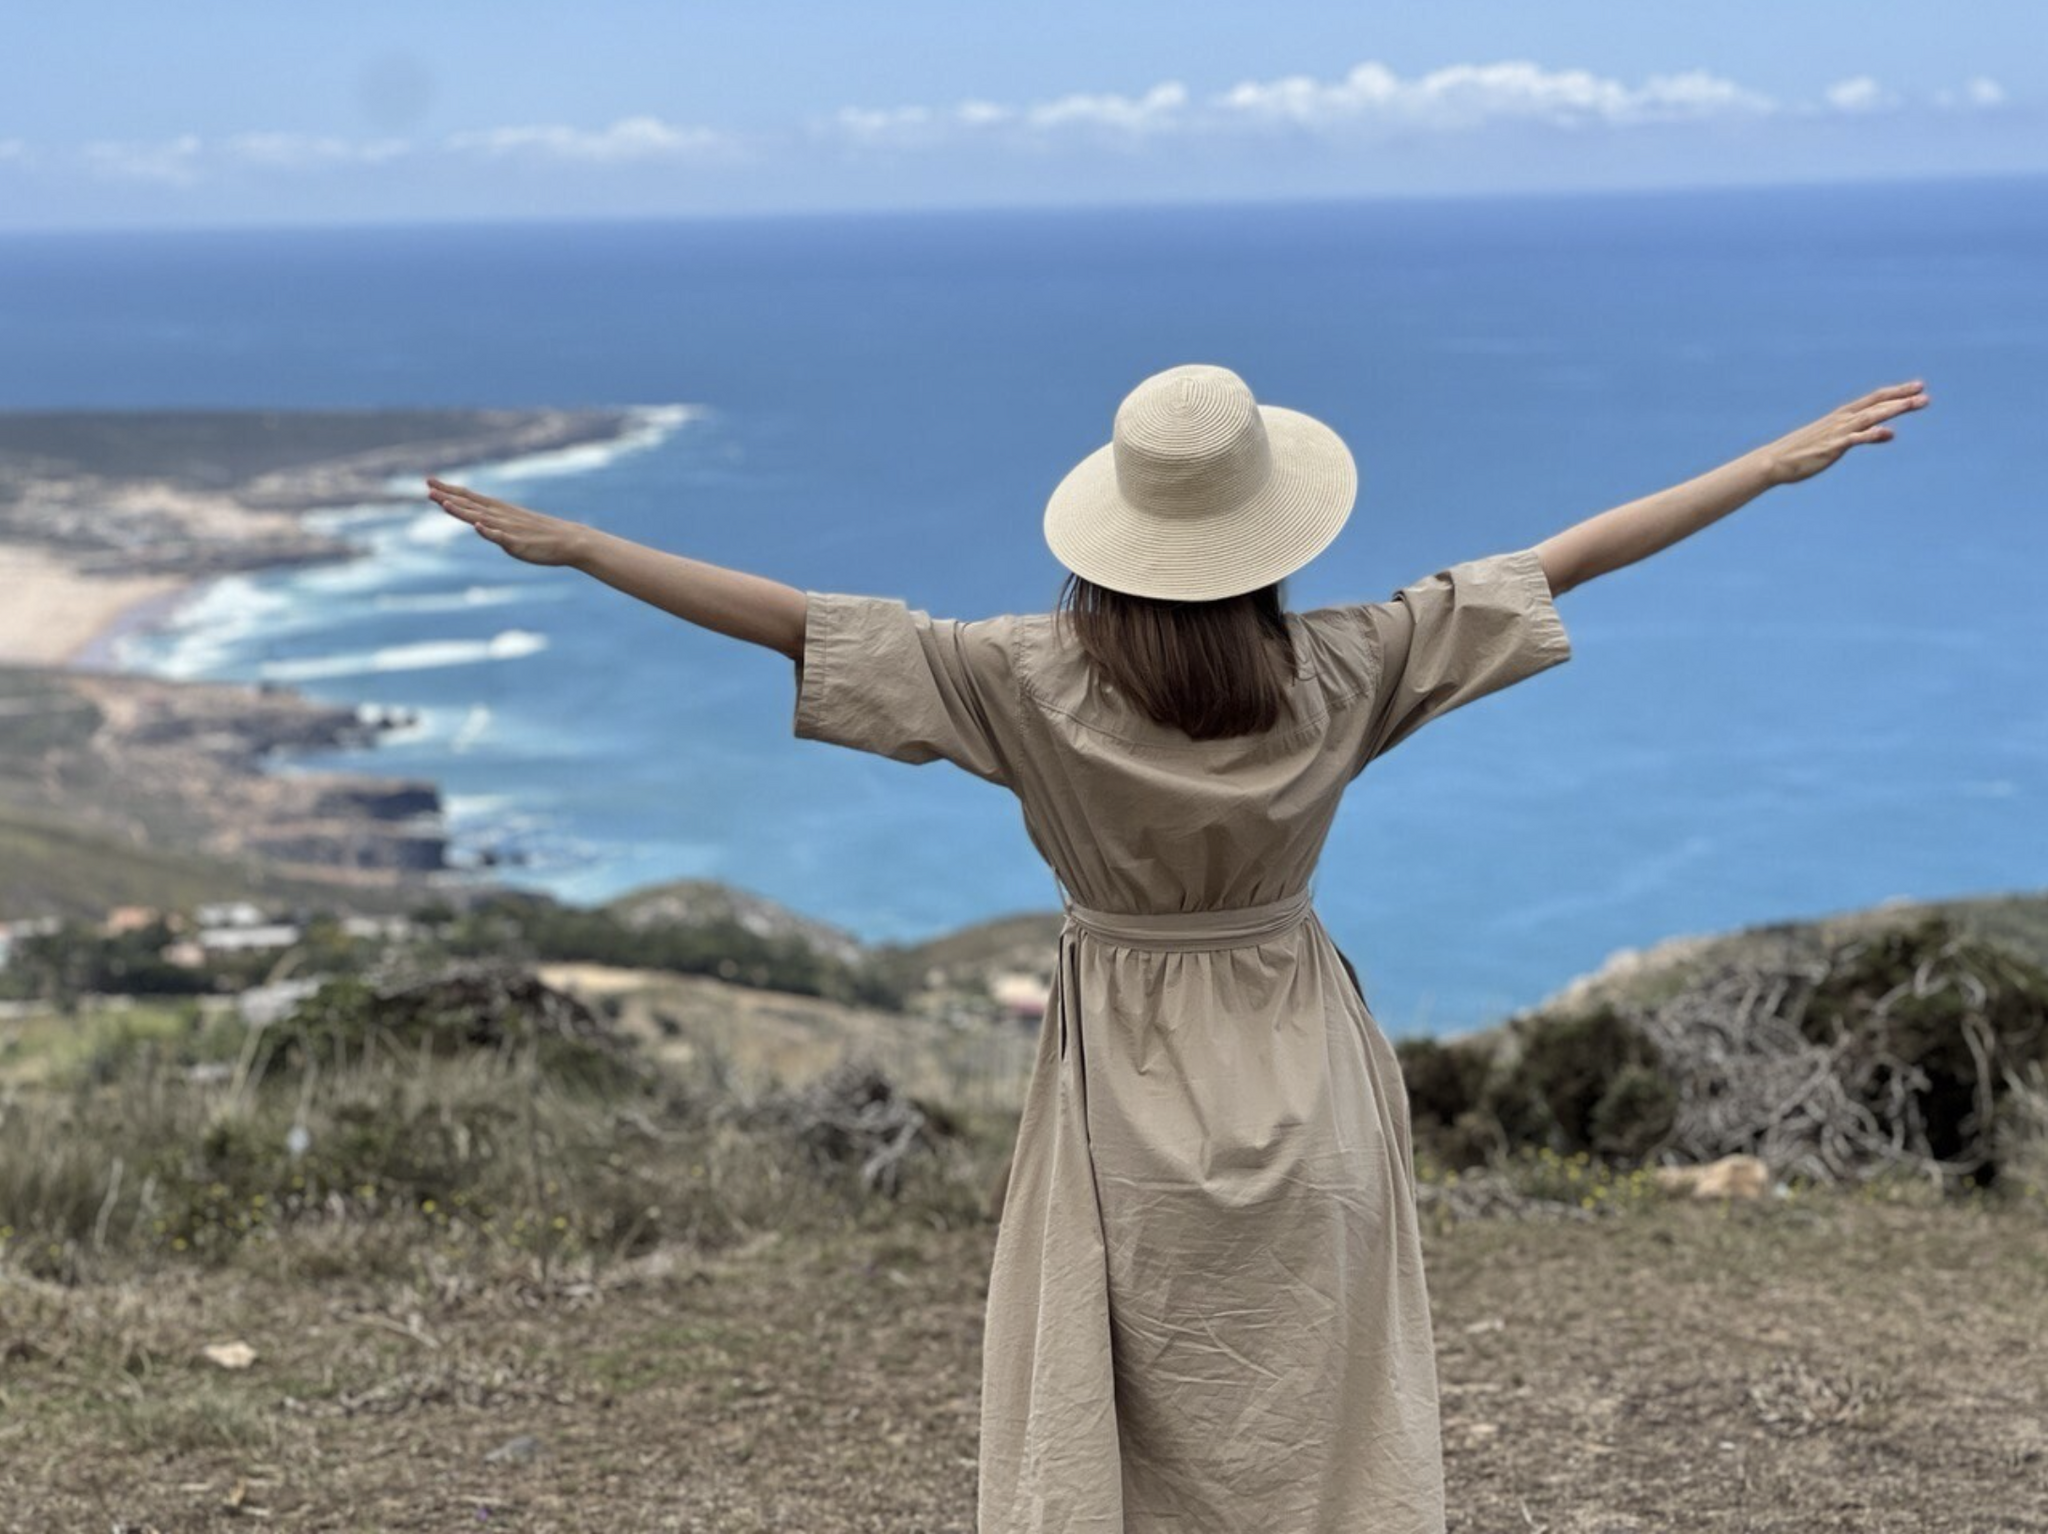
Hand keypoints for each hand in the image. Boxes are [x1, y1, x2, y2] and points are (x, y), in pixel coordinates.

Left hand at [425, 477, 587, 565]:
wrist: (569, 540)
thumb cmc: (542, 534)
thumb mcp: (514, 524)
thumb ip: (494, 523)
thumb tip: (478, 521)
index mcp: (499, 510)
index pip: (469, 497)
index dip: (449, 489)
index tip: (430, 481)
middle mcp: (500, 516)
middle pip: (470, 505)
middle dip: (448, 497)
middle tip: (427, 488)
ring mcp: (508, 528)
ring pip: (481, 518)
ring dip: (462, 511)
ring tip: (444, 504)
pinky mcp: (517, 542)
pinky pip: (501, 536)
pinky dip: (489, 531)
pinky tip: (478, 526)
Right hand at [1760, 380, 1930, 486]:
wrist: (1774, 461)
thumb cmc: (1803, 451)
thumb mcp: (1837, 441)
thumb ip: (1865, 435)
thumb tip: (1890, 433)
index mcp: (1842, 416)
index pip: (1875, 399)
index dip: (1897, 392)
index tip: (1917, 387)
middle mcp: (1843, 419)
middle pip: (1877, 404)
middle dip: (1902, 398)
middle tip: (1924, 393)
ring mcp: (1838, 432)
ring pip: (1872, 416)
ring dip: (1895, 409)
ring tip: (1916, 404)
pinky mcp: (1833, 446)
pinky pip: (1856, 439)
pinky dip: (1872, 434)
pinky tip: (1888, 431)